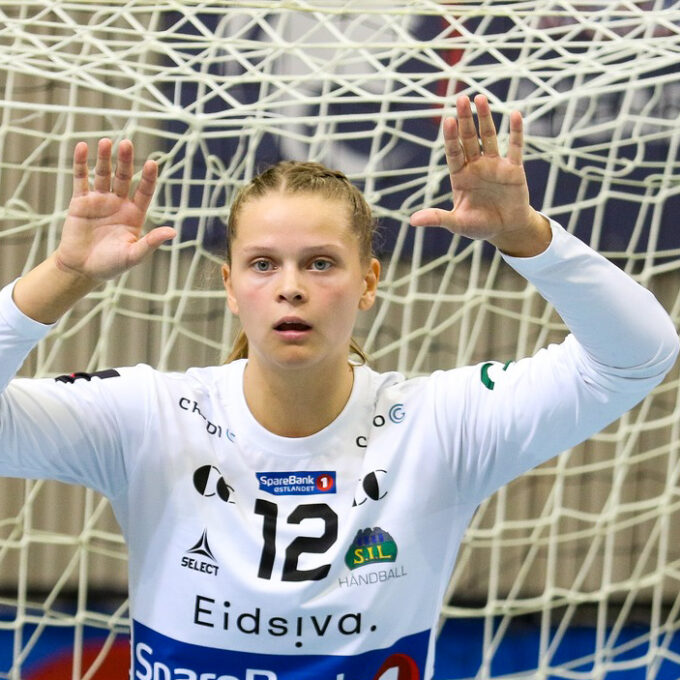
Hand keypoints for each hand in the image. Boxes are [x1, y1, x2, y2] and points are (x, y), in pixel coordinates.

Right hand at [54, 138, 175, 280]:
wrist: (82, 270)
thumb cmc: (111, 265)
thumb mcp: (134, 255)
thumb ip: (151, 242)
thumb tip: (173, 232)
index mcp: (134, 214)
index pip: (144, 191)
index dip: (148, 178)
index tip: (153, 163)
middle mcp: (119, 203)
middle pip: (124, 177)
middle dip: (125, 161)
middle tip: (127, 143)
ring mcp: (99, 200)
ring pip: (103, 174)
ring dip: (105, 158)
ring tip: (107, 142)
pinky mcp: (80, 202)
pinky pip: (81, 179)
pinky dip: (81, 163)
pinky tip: (83, 147)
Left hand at [410, 94, 549, 256]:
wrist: (506, 230)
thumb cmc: (479, 226)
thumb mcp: (456, 224)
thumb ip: (437, 218)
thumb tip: (412, 221)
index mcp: (460, 176)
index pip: (453, 152)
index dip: (451, 137)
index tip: (447, 119)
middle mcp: (476, 166)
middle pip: (469, 139)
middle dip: (465, 119)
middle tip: (461, 98)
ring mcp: (495, 165)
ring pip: (489, 137)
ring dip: (485, 118)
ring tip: (480, 98)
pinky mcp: (513, 170)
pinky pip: (515, 147)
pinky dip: (515, 132)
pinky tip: (514, 114)